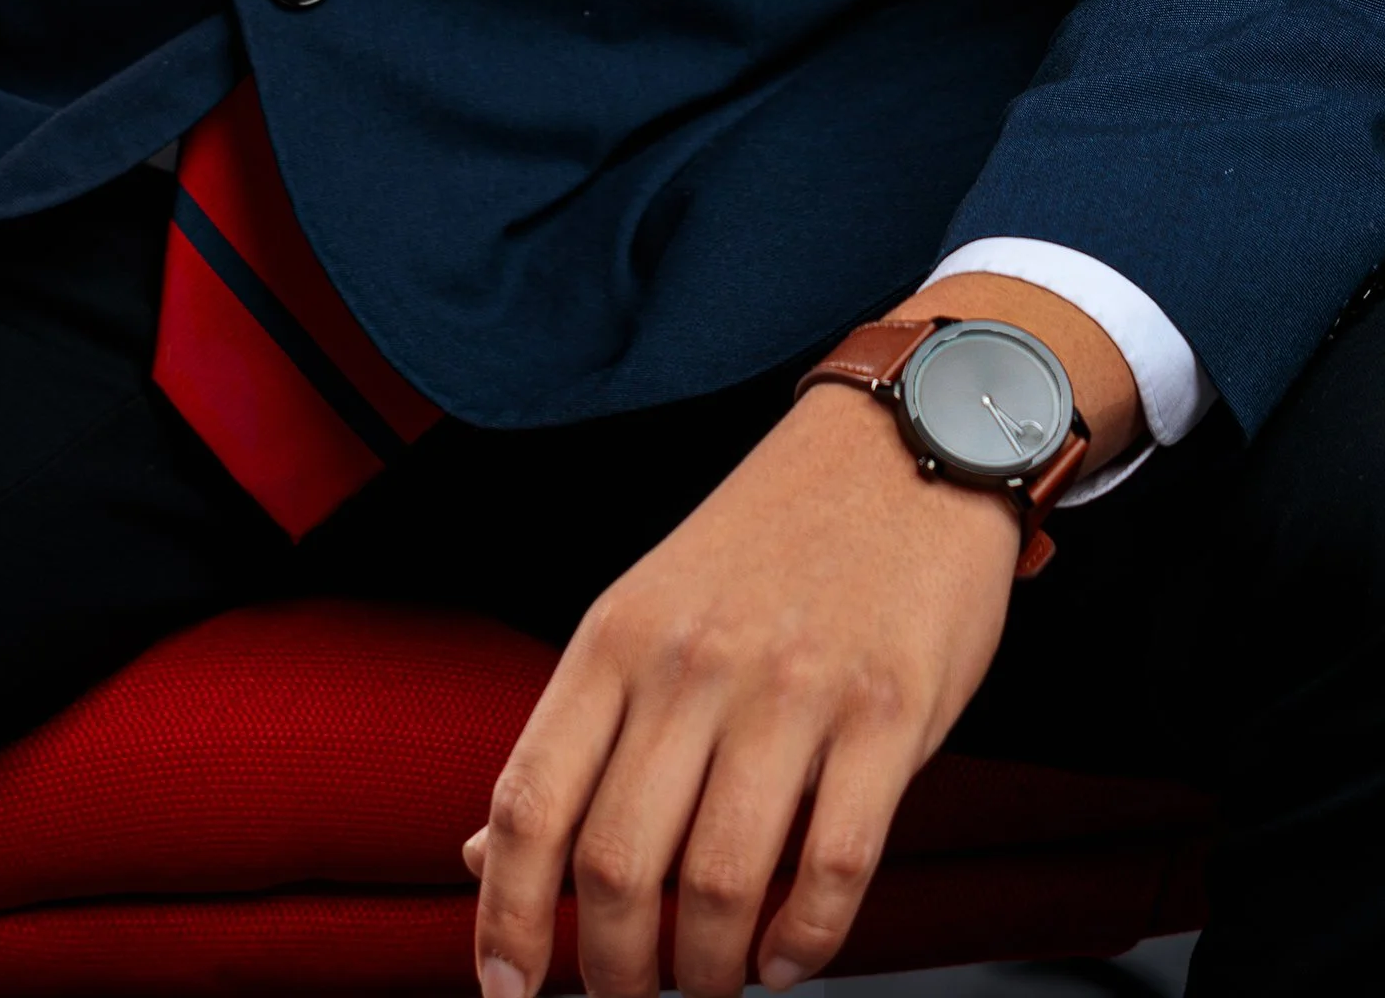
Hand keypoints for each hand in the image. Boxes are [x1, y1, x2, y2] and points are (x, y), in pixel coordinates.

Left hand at [463, 268, 1141, 997]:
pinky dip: (806, 943)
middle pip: (619, 866)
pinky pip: (835, 867)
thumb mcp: (645, 612)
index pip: (530, 802)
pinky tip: (788, 956)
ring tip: (713, 984)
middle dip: (614, 970)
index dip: (503, 916)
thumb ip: (577, 735)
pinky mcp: (888, 711)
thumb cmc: (769, 541)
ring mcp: (792, 688)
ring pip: (720, 885)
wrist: (901, 444)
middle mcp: (692, 663)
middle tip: (629, 997)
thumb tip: (483, 854)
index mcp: (616, 638)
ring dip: (708, 973)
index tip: (507, 991)